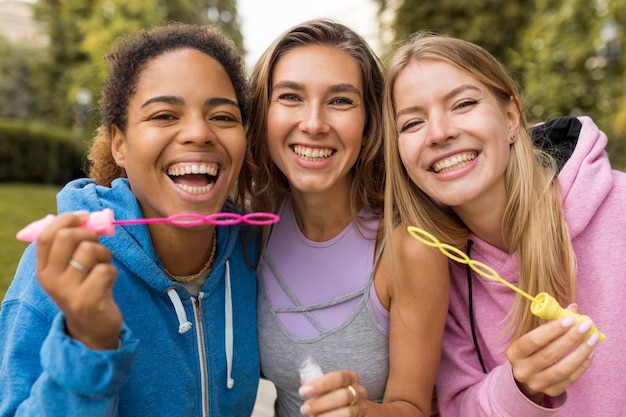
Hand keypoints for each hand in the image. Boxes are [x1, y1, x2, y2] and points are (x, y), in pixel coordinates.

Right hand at [36, 211, 120, 349]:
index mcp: (43, 268)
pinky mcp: (86, 301)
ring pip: (90, 250)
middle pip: (68, 237)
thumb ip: (73, 246)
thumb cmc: (86, 291)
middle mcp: (50, 279)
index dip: (67, 219)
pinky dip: (113, 272)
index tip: (85, 217)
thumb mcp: (72, 270)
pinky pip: (106, 270)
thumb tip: (86, 218)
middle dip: (90, 235)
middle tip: (98, 247)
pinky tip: (108, 283)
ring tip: (103, 267)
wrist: (92, 330)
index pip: (47, 234)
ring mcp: (67, 291)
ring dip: (104, 254)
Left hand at [299, 370, 366, 416]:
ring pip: (347, 413)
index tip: (303, 391)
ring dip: (326, 416)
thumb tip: (304, 382)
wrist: (352, 407)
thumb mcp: (327, 385)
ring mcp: (361, 408)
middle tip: (304, 408)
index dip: (321, 384)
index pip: (339, 377)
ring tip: (311, 416)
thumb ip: (316, 383)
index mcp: (350, 377)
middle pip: (344, 396)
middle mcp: (359, 392)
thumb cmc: (333, 393)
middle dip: (321, 403)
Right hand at [505, 304, 598, 402]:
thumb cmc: (531, 350)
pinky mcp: (550, 392)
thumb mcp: (534, 335)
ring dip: (579, 353)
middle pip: (548, 355)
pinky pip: (569, 380)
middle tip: (586, 325)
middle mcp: (522, 370)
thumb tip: (573, 308)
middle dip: (570, 338)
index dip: (552, 329)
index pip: (533, 340)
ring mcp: (536, 383)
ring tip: (592, 339)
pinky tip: (590, 353)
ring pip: (561, 370)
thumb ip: (551, 321)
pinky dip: (582, 366)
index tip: (570, 319)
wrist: (526, 375)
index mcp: (514, 352)